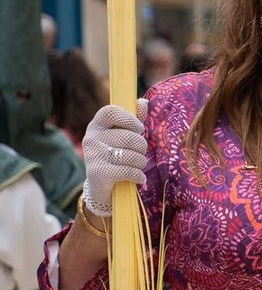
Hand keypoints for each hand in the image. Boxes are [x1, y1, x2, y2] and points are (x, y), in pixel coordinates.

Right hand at [81, 100, 148, 216]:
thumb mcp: (123, 136)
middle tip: (139, 154)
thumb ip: (133, 120)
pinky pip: (129, 171)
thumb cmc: (116, 157)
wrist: (101, 188)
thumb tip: (143, 102)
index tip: (138, 129)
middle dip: (141, 147)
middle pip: (129, 136)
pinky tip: (138, 178)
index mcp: (96, 125)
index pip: (111, 111)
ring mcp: (92, 155)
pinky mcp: (98, 173)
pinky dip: (138, 176)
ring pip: (132, 155)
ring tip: (137, 166)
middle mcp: (91, 138)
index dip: (129, 119)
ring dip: (141, 163)